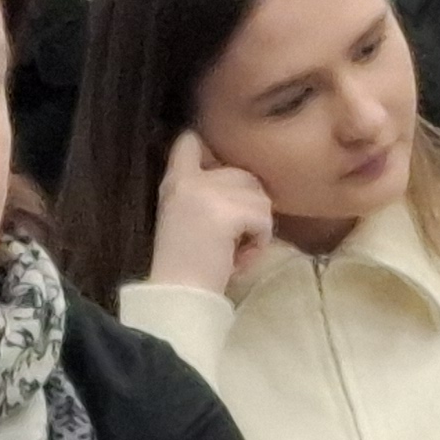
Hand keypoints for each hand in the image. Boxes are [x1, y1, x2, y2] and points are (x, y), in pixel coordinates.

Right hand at [149, 129, 275, 298]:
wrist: (178, 296)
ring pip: (259, 197)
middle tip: (233, 241)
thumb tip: (248, 187)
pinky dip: (260, 242)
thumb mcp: (185, 219)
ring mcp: (207, 192)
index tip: (217, 169)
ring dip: (257, 228)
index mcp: (176, 181)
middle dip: (248, 207)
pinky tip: (240, 259)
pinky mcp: (226, 211)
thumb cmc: (185, 269)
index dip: (209, 149)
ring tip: (236, 252)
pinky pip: (263, 218)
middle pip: (244, 175)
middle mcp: (189, 179)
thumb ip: (206, 195)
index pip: (189, 142)